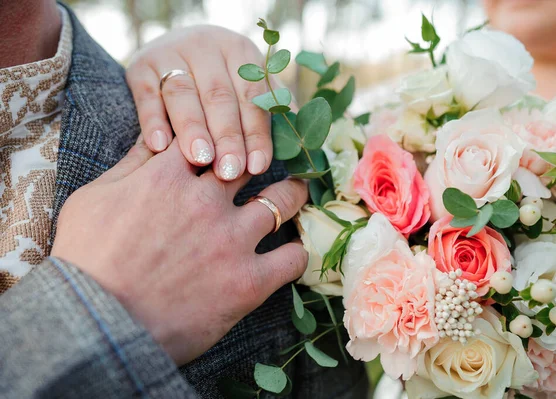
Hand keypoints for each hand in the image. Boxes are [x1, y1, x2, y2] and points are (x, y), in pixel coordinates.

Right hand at [51, 138, 307, 364]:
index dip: (218, 139)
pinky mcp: (248, 281)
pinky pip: (292, 258)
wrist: (96, 324)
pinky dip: (296, 253)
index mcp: (169, 175)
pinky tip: (292, 252)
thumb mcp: (94, 199)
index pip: (206, 137)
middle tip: (268, 162)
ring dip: (292, 194)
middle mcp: (208, 200)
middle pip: (250, 162)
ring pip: (283, 201)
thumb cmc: (86, 260)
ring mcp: (232, 240)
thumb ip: (131, 164)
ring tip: (296, 192)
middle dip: (258, 158)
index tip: (226, 146)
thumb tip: (155, 135)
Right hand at [127, 26, 272, 180]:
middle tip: (230, 170)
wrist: (172, 51)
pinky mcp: (140, 66)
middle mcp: (207, 47)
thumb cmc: (221, 81)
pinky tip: (159, 146)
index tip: (258, 166)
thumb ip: (272, 108)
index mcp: (241, 52)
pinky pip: (147, 94)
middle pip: (219, 96)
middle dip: (227, 136)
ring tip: (200, 159)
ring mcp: (171, 53)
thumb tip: (301, 144)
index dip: (256, 132)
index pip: (252, 96)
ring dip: (193, 128)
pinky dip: (153, 120)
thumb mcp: (248, 84)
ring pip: (183, 94)